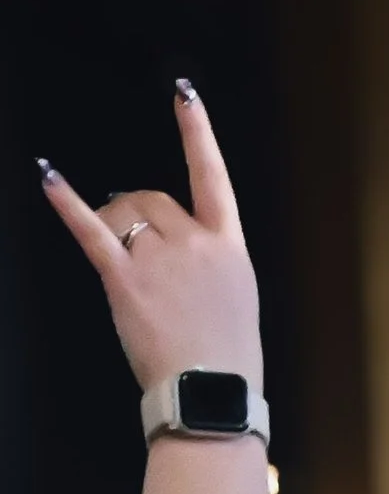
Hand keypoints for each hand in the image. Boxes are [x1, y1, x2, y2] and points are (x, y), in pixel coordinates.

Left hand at [42, 88, 262, 399]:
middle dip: (137, 213)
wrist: (210, 398)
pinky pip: (91, 231)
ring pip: (124, 214)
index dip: (197, 132)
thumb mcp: (235, 303)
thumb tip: (167, 241)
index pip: (213, 177)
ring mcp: (160, 260)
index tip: (184, 95)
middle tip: (133, 247)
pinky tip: (47, 176)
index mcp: (228, 249)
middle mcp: (195, 244)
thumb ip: (208, 263)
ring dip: (113, 223)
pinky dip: (66, 202)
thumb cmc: (226, 363)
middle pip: (154, 199)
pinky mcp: (126, 280)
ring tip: (119, 261)